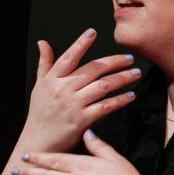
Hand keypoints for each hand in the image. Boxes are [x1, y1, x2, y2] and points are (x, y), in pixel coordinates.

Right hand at [22, 28, 139, 149]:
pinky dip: (120, 100)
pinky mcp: (82, 120)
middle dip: (114, 62)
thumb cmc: (40, 114)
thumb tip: (43, 43)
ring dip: (122, 78)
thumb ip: (45, 64)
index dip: (80, 44)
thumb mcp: (39, 86)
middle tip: (129, 58)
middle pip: (92, 69)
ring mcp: (73, 104)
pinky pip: (105, 106)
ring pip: (103, 86)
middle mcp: (62, 89)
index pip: (68, 57)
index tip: (92, 32)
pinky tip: (130, 96)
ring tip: (135, 74)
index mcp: (52, 79)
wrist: (39, 142)